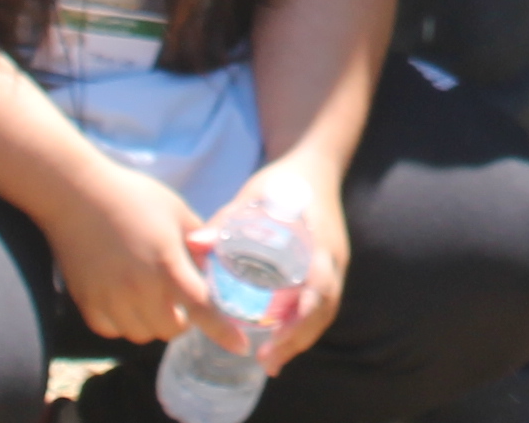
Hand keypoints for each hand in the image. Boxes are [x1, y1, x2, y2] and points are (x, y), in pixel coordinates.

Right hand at [43, 158, 214, 347]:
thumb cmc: (133, 196)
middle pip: (171, 329)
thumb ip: (199, 241)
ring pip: (141, 335)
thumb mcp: (176, 211)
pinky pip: (111, 330)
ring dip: (153, 323)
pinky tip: (126, 299)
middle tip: (181, 300)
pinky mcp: (87, 301)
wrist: (77, 194)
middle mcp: (139, 288)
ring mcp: (110, 298)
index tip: (239, 346)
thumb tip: (216, 263)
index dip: (223, 330)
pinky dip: (123, 323)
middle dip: (183, 320)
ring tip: (153, 297)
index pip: (201, 307)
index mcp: (167, 264)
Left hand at [196, 163, 349, 371]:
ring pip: (325, 310)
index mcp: (319, 242)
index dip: (299, 321)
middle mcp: (332, 258)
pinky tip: (281, 340)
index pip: (319, 290)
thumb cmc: (284, 180)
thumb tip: (194, 244)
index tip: (273, 344)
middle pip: (324, 309)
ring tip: (272, 362)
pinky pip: (321, 303)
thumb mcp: (255, 194)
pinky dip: (304, 325)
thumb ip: (227, 219)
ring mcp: (333, 263)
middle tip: (268, 364)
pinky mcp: (327, 267)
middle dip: (299, 339)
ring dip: (302, 338)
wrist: (316, 164)